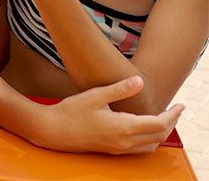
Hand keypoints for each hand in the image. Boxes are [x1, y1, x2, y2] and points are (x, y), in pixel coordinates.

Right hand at [36, 76, 183, 153]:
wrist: (52, 131)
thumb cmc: (70, 112)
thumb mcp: (94, 95)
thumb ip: (119, 89)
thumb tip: (139, 82)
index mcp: (123, 128)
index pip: (159, 124)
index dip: (173, 114)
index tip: (180, 105)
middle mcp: (124, 142)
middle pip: (159, 136)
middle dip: (171, 123)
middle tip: (176, 110)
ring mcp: (118, 148)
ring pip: (150, 145)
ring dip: (161, 133)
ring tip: (164, 119)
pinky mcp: (111, 150)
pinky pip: (139, 149)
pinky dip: (149, 139)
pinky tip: (143, 129)